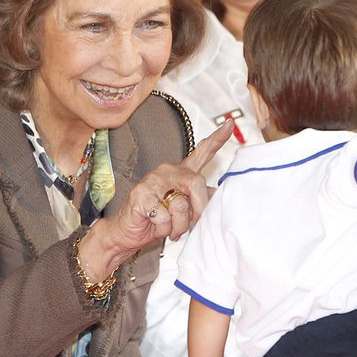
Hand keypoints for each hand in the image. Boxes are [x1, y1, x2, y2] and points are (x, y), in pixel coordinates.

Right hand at [77, 120, 233, 279]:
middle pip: (196, 183)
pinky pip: (164, 216)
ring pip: (180, 204)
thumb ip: (200, 200)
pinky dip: (164, 228)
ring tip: (171, 229)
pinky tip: (154, 225)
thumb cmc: (157, 221)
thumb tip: (217, 195)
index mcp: (181, 172)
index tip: (229, 123)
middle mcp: (167, 172)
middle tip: (192, 224)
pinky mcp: (141, 194)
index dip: (217, 139)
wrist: (127, 232)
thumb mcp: (184, 211)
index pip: (202, 152)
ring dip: (179, 225)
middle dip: (198, 208)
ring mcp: (153, 181)